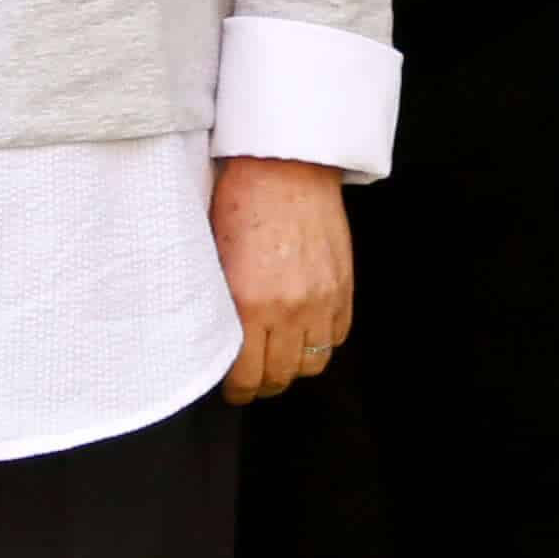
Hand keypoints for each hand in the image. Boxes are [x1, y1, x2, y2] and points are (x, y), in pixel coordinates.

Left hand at [212, 155, 354, 403]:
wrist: (286, 165)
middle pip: (281, 376)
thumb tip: (218, 340)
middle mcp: (289, 309)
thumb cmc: (241, 202)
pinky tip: (305, 331)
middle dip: (264, 384)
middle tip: (252, 379)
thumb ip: (220, 305)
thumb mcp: (215, 257)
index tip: (233, 391)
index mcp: (249, 303)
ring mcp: (322, 299)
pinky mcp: (344, 286)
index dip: (238, 392)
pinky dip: (322, 341)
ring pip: (313, 364)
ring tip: (281, 357)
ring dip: (295, 366)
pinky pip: (338, 335)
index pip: (247, 376)